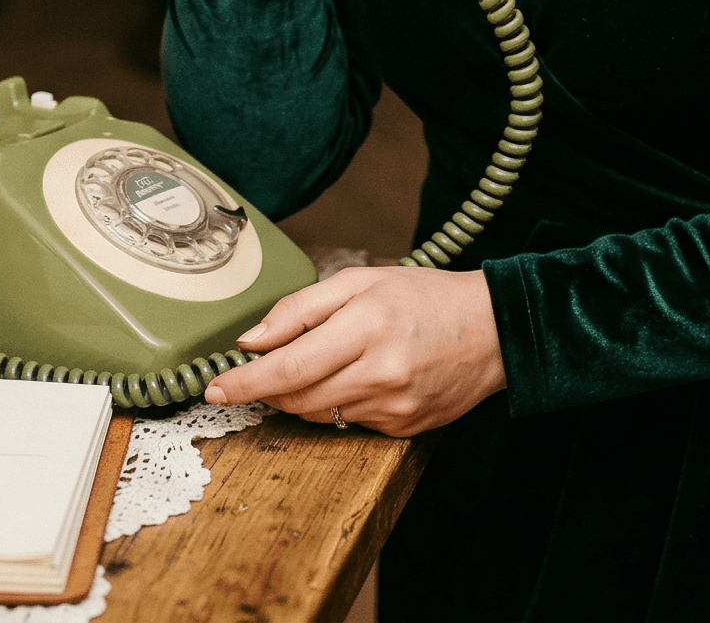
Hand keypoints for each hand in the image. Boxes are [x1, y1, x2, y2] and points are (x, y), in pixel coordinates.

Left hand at [203, 266, 506, 436]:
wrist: (493, 330)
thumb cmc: (425, 297)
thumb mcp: (361, 281)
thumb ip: (301, 307)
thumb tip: (251, 339)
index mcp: (366, 326)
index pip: (288, 367)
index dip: (245, 382)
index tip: (215, 389)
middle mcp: (380, 372)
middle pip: (298, 398)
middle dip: (266, 390)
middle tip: (251, 376)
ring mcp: (394, 406)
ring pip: (319, 414)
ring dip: (298, 397)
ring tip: (311, 366)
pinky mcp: (403, 428)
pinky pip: (348, 422)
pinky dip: (336, 404)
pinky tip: (352, 378)